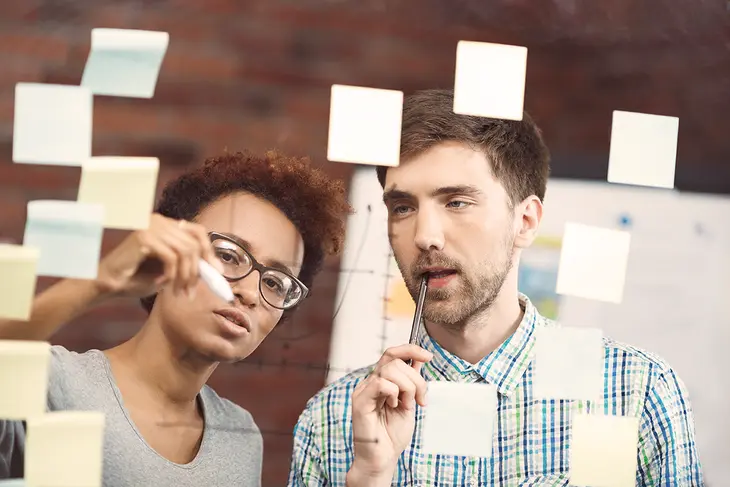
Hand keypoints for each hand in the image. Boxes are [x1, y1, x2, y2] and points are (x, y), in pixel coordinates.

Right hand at [96, 214, 222, 298]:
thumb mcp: (171, 270)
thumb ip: (190, 264)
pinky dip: (171, 275)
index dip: (209, 251)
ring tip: (180, 293)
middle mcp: (160, 220)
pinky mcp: (144, 237)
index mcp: (167, 224)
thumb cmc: (137, 278)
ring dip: (185, 277)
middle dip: (197, 271)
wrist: (108, 283)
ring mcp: (151, 226)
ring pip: (185, 252)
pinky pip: (171, 258)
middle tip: (191, 292)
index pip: (198, 232)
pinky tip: (160, 284)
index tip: (218, 272)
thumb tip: (218, 269)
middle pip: (194, 244)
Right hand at [349, 344, 432, 481]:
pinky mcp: (360, 401)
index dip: (411, 349)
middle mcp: (370, 382)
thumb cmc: (393, 435)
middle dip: (416, 379)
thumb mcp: (409, 402)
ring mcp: (363, 390)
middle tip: (419, 400)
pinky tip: (394, 406)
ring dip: (407, 387)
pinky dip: (394, 393)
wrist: (383, 458)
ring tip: (406, 405)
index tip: (428, 356)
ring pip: (390, 369)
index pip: (392, 353)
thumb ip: (411, 382)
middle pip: (395, 360)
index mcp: (381, 381)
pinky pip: (380, 383)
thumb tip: (419, 359)